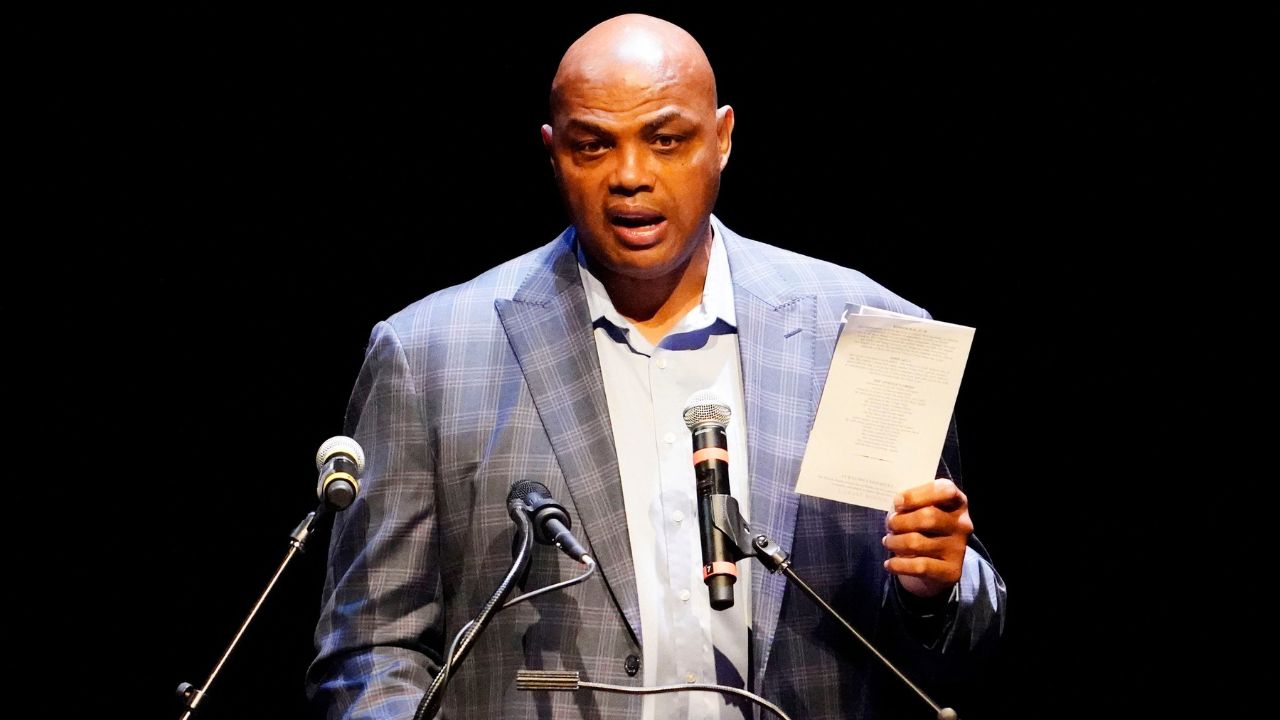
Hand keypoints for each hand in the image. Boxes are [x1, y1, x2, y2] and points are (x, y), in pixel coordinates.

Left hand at [883, 477, 972, 598]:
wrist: (936, 564)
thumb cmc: (923, 527)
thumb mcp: (920, 509)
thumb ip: (911, 502)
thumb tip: (898, 505)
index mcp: (957, 502)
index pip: (945, 491)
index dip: (918, 495)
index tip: (897, 502)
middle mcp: (962, 524)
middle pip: (929, 517)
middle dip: (901, 520)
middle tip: (890, 524)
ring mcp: (958, 548)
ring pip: (918, 542)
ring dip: (895, 542)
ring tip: (888, 541)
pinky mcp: (951, 571)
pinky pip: (919, 566)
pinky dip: (898, 564)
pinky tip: (889, 564)